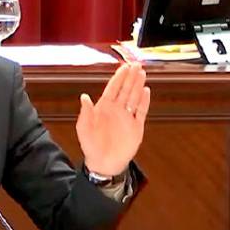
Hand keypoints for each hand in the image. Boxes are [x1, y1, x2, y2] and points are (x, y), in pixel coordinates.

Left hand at [76, 61, 148, 176]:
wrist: (103, 164)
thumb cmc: (91, 147)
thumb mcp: (83, 129)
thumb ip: (85, 113)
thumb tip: (84, 97)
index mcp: (104, 108)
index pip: (113, 89)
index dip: (118, 78)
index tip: (123, 67)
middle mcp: (117, 110)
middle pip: (125, 90)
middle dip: (131, 77)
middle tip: (136, 64)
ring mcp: (127, 118)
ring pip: (134, 97)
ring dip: (138, 85)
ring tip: (142, 73)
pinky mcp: (136, 128)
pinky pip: (141, 112)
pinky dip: (144, 102)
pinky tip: (146, 91)